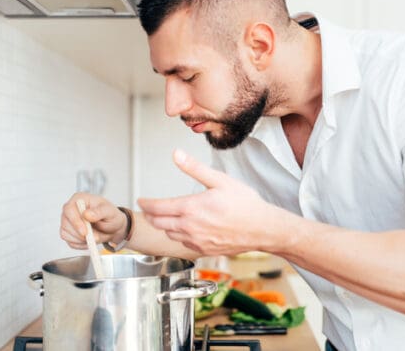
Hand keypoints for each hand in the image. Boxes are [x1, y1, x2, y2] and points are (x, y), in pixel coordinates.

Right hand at [60, 193, 126, 249]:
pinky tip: (90, 239)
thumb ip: (99, 212)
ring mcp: (67, 222)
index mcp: (79, 199)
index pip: (69, 209)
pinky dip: (81, 244)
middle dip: (80, 234)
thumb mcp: (109, 211)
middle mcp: (70, 210)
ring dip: (82, 240)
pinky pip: (70, 242)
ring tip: (96, 236)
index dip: (75, 222)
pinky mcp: (68, 233)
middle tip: (95, 238)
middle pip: (66, 224)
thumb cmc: (110, 215)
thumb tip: (86, 214)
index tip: (85, 232)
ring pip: (66, 234)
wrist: (112, 226)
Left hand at [137, 149, 282, 254]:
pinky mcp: (204, 250)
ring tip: (165, 218)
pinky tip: (184, 229)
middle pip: (158, 223)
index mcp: (191, 208)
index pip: (158, 208)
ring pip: (170, 235)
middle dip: (150, 215)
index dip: (146, 204)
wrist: (263, 229)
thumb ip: (195, 168)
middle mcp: (190, 227)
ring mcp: (196, 241)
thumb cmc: (245, 204)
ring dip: (164, 226)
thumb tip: (177, 154)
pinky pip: (183, 244)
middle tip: (148, 209)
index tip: (141, 200)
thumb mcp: (220, 180)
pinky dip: (178, 236)